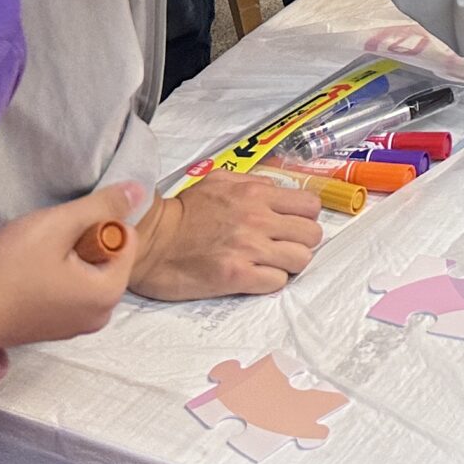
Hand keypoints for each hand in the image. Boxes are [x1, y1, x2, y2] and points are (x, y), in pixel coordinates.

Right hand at [0, 182, 143, 360]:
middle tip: (45, 242)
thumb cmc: (9, 266)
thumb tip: (141, 191)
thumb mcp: (59, 224)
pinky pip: (66, 290)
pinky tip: (22, 275)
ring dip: (64, 257)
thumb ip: (104, 205)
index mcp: (108, 294)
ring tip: (31, 258)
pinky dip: (50, 276)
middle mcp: (98, 317)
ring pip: (84, 272)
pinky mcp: (49, 330)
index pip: (125, 239)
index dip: (95, 223)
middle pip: (106, 258)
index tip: (62, 229)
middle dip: (81, 241)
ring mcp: (72, 328)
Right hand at [127, 178, 323, 301]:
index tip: (292, 226)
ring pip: (301, 259)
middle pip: (312, 235)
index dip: (305, 218)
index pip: (310, 205)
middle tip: (282, 248)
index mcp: (256, 193)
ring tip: (270, 264)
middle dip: (301, 242)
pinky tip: (254, 276)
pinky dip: (270, 281)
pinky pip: (277, 282)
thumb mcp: (218, 181)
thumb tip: (275, 191)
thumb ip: (251, 183)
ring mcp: (249, 248)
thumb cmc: (182, 212)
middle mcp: (258, 219)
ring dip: (289, 264)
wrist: (151, 240)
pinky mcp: (237, 275)